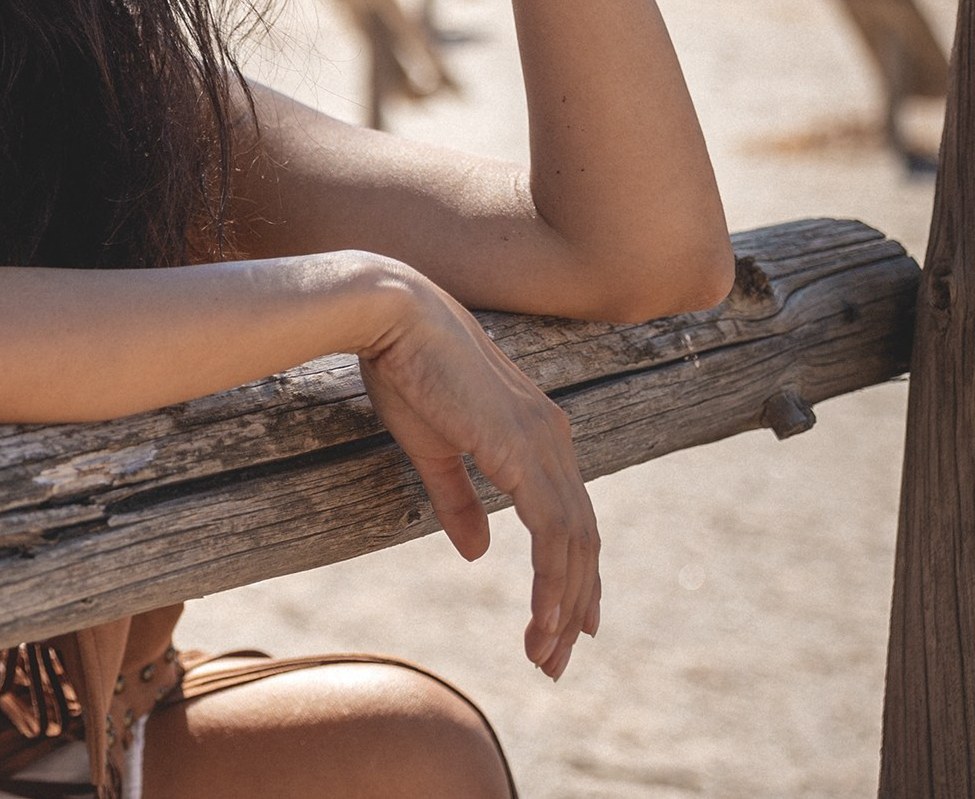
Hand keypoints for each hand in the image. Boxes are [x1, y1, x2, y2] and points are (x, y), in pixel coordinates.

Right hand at [358, 266, 601, 678]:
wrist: (391, 314)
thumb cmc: (404, 367)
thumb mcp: (432, 446)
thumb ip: (458, 499)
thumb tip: (478, 554)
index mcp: (536, 433)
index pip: (570, 517)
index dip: (572, 574)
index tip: (568, 624)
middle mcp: (554, 439)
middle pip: (582, 539)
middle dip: (573, 603)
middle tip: (554, 660)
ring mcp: (545, 443)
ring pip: (575, 544)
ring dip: (563, 605)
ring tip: (546, 656)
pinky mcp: (523, 451)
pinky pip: (553, 534)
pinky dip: (552, 583)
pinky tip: (542, 622)